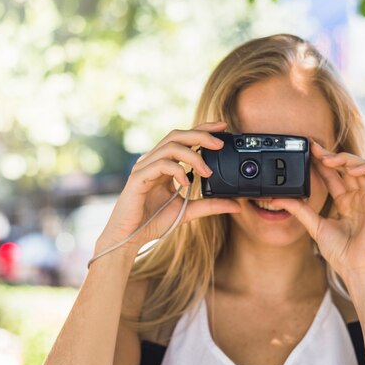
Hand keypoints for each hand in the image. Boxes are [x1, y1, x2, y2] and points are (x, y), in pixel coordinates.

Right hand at [96, 121, 240, 257]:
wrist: (128, 237)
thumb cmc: (152, 222)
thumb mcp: (188, 211)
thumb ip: (210, 205)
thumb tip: (236, 204)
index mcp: (164, 164)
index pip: (184, 138)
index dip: (202, 129)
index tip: (223, 126)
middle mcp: (153, 161)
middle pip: (177, 135)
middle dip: (200, 135)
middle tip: (219, 143)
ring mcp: (144, 168)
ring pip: (170, 147)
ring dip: (192, 156)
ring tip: (207, 172)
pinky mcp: (138, 179)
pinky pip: (160, 165)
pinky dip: (177, 171)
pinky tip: (187, 183)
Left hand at [269, 140, 364, 282]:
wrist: (356, 268)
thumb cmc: (340, 252)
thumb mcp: (314, 226)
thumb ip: (299, 209)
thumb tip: (278, 198)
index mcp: (344, 203)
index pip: (332, 175)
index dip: (321, 162)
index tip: (306, 151)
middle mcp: (357, 198)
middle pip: (345, 168)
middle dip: (330, 155)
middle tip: (313, 148)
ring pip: (361, 167)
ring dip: (345, 158)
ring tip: (328, 158)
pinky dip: (364, 167)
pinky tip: (349, 168)